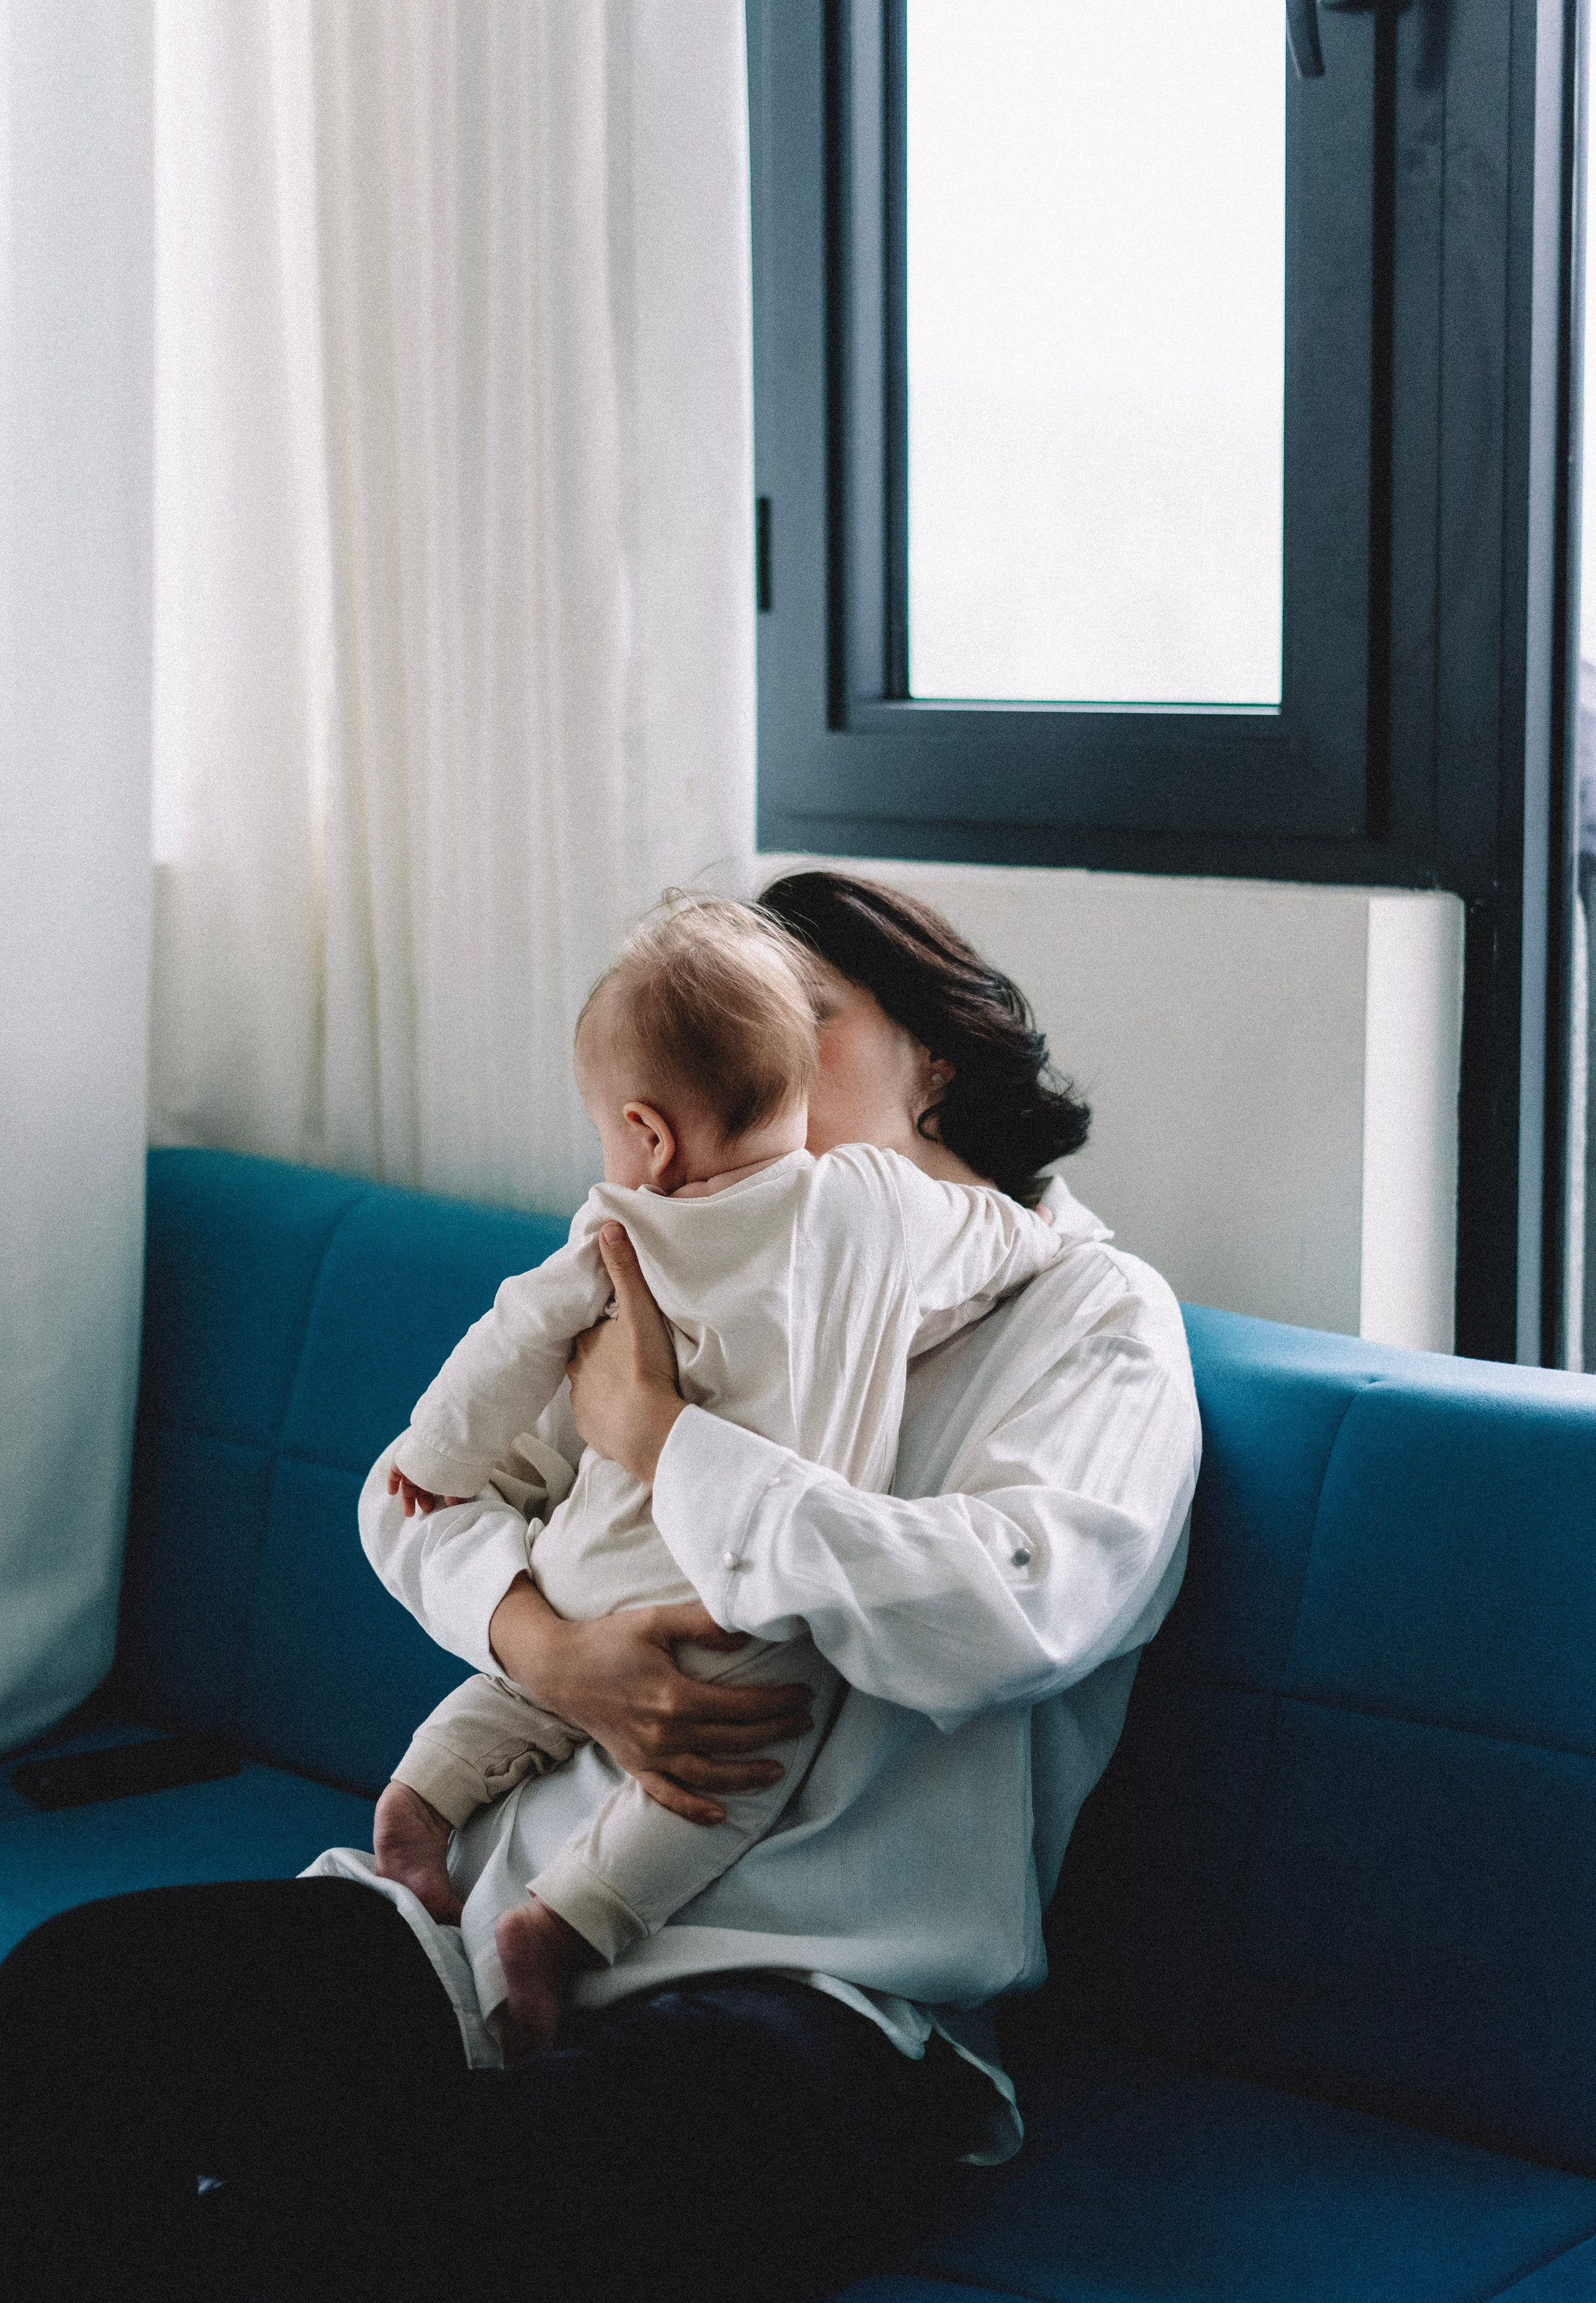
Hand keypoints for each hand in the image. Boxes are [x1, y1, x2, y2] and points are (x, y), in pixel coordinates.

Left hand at [387, 1467, 467, 1516]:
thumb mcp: (453, 1481)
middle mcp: (426, 1465)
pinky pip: (394, 1474)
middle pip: (422, 1485)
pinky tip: (392, 1493)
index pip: (437, 1484)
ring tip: (409, 1513)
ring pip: (408, 1483)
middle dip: (424, 1500)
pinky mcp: (401, 1462)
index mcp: (439, 1467)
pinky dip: (392, 1483)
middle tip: (427, 1510)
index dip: (439, 1496)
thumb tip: (454, 1505)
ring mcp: (413, 1463)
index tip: (440, 1507)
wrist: (440, 1443)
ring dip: (408, 1499)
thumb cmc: (450, 1462)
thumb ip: (452, 1493)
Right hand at [488, 1578, 814, 1825]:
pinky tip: (720, 1815)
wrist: (558, 1667)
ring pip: (709, 1775)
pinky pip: (667, 1795)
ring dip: (747, 1776)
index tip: (804, 1696)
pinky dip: (693, 1809)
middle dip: (775, 1733)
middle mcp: (666, 1732)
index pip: (741, 1706)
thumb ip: (703, 1624)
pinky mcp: (633, 1766)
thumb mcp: (657, 1621)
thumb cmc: (608, 1640)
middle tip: (805, 1723)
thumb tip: (746, 1633)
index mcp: (675, 1696)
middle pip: (733, 1740)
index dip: (778, 1703)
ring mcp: (649, 1755)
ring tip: (779, 1770)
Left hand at [566, 1224, 685, 1485]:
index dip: (604, 1324)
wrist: (649, 1430)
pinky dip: (611, 1413)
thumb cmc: (645, 1368)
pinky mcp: (592, 1431)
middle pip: (589, 1357)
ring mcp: (582, 1404)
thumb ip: (625, 1272)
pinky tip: (629, 1411)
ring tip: (633, 1384)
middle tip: (630, 1355)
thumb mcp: (640, 1313)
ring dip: (607, 1385)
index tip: (620, 1326)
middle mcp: (575, 1373)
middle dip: (604, 1354)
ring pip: (592, 1388)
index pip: (590, 1327)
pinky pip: (599, 1418)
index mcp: (584, 1343)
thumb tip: (608, 1228)